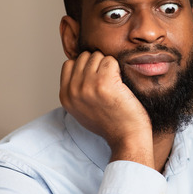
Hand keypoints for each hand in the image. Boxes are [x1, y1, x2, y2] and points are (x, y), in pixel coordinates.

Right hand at [60, 51, 154, 165]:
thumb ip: (76, 90)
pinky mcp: (104, 83)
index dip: (85, 66)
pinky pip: (110, 60)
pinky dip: (118, 68)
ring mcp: (87, 86)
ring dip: (109, 65)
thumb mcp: (83, 109)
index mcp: (65, 96)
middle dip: (98, 64)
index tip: (97, 77)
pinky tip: (121, 84)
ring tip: (115, 83)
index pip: (69, 63)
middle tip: (109, 81)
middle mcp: (73, 90)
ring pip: (97, 56)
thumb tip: (79, 67)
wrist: (127, 137)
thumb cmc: (111, 123)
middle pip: (83, 57)